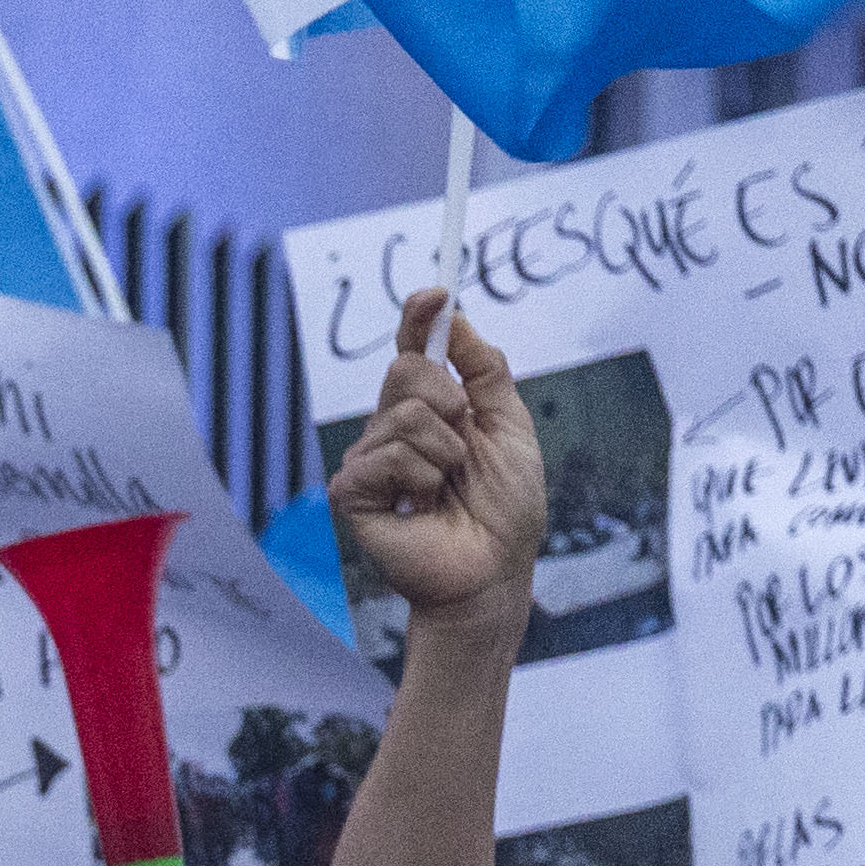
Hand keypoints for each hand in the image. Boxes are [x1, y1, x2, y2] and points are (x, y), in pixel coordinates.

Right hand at [325, 292, 541, 632]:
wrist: (493, 571)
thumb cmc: (506, 511)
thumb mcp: (511, 426)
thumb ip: (486, 372)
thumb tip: (458, 319)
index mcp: (432, 409)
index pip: (414, 350)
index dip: (419, 317)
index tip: (436, 294)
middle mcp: (395, 428)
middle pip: (404, 371)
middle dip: (449, 403)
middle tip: (464, 447)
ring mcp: (371, 460)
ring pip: (402, 416)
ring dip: (443, 452)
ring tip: (447, 487)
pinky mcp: (352, 493)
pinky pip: (384, 457)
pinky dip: (417, 479)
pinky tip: (422, 505)